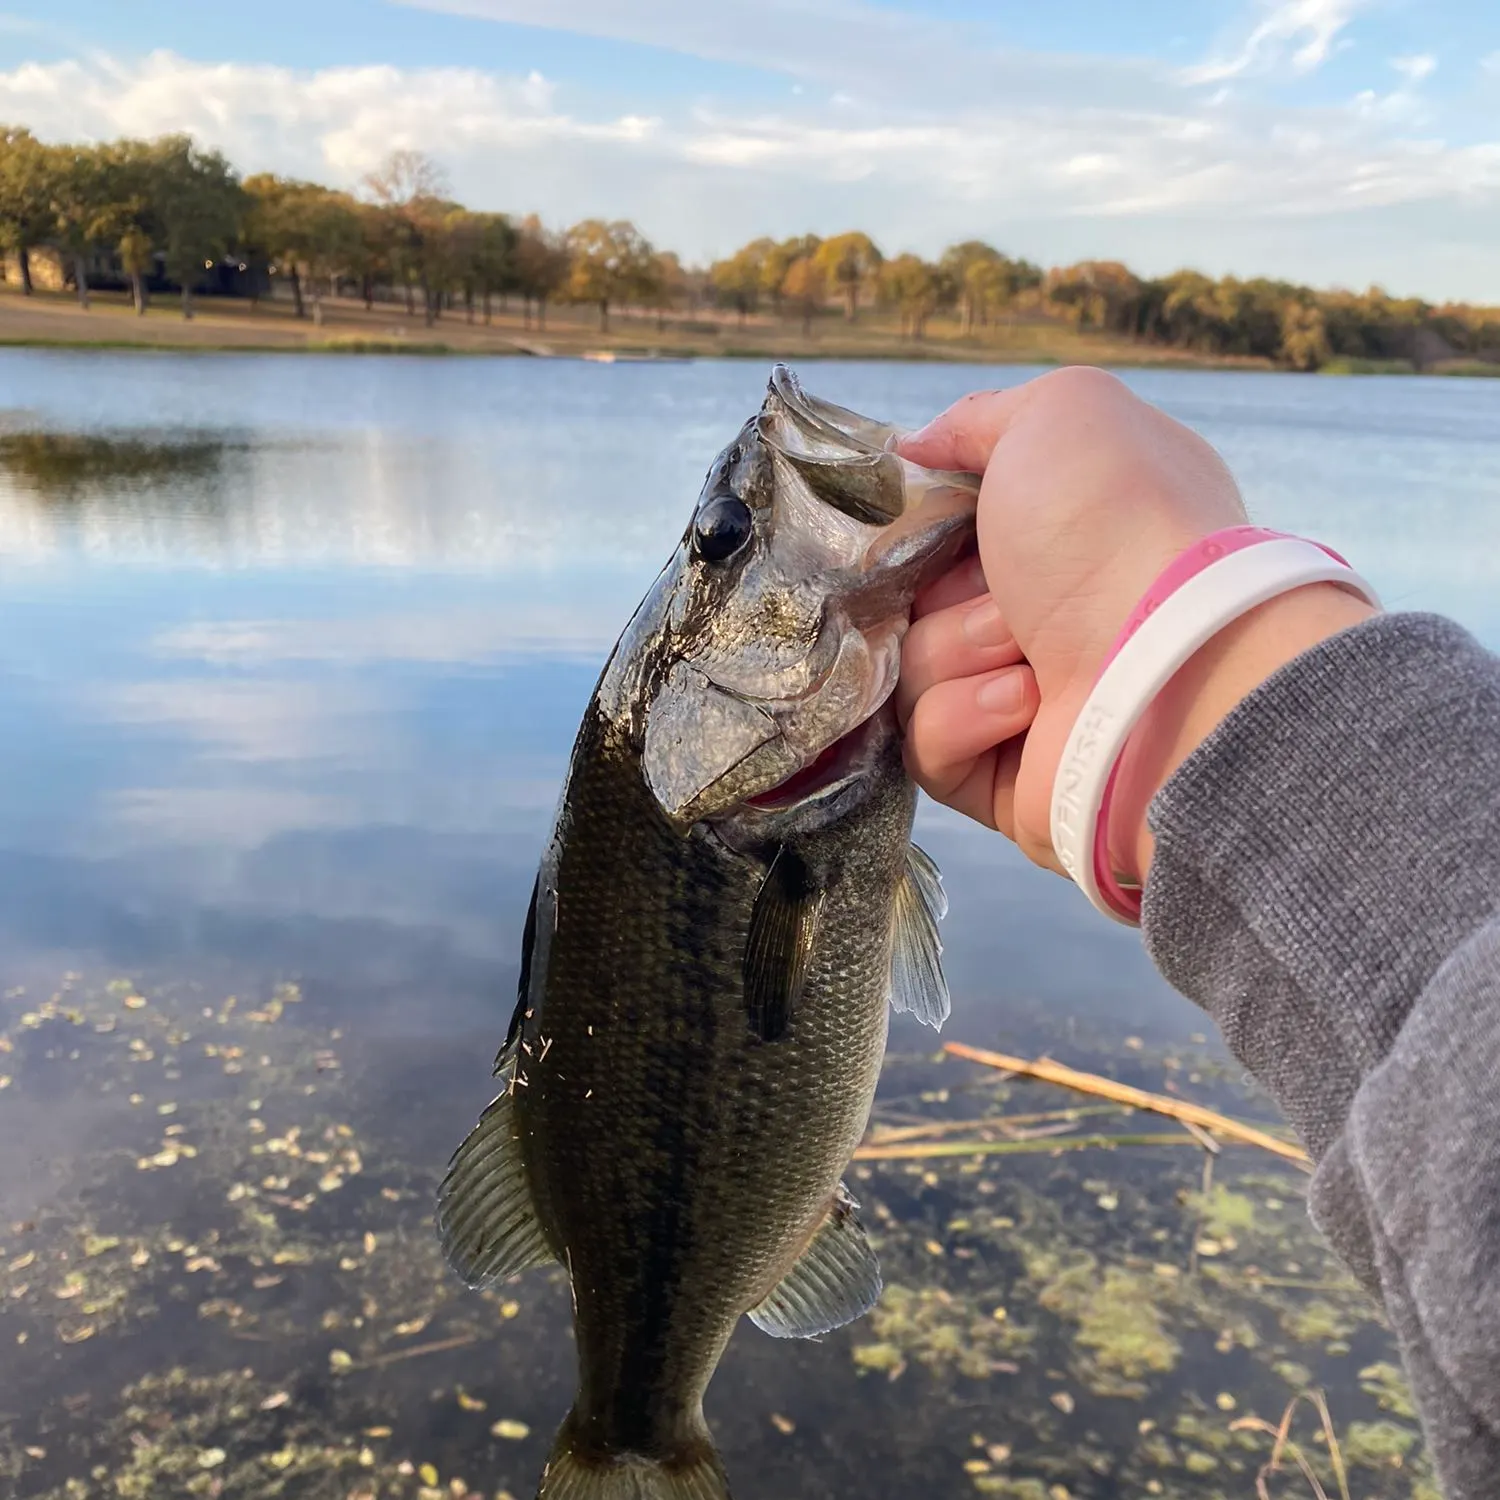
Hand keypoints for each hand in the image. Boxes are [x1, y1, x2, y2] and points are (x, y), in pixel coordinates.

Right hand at [896, 367, 1374, 884]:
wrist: (1166, 668)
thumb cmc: (1116, 527)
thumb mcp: (1060, 414)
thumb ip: (981, 418)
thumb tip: (914, 447)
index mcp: (1063, 536)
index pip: (946, 532)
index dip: (922, 527)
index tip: (917, 522)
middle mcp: (1048, 615)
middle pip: (918, 603)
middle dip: (944, 594)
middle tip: (998, 593)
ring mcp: (1026, 701)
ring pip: (915, 673)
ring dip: (959, 651)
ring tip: (1027, 653)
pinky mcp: (1004, 779)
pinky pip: (928, 745)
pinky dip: (966, 717)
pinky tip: (1026, 704)